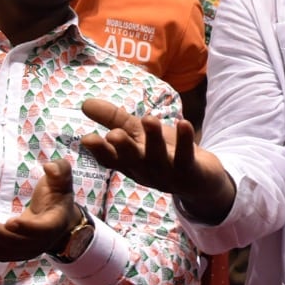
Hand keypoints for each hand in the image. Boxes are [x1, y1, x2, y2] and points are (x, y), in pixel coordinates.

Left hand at [0, 159, 80, 261]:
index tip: (10, 223)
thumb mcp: (62, 180)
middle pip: (13, 242)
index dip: (27, 228)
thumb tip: (49, 167)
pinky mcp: (12, 253)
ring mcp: (25, 251)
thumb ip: (60, 170)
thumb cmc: (58, 197)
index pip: (41, 229)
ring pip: (0, 249)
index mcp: (54, 224)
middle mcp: (39, 242)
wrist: (59, 224)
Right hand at [81, 98, 234, 224]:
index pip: (111, 159)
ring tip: (149, 119)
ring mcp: (167, 172)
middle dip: (123, 147)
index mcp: (129, 162)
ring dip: (154, 138)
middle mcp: (145, 169)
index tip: (88, 139)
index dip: (99, 151)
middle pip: (132, 159)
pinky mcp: (189, 171)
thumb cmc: (162, 153)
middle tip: (114, 135)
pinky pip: (186, 155)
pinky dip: (185, 140)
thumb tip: (84, 103)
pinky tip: (184, 123)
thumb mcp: (136, 134)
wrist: (200, 181)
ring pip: (158, 156)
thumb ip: (113, 119)